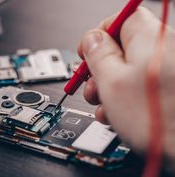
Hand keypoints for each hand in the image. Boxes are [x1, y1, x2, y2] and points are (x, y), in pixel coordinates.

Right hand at [78, 7, 174, 166]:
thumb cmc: (158, 120)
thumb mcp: (112, 81)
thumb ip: (97, 54)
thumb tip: (91, 40)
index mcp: (150, 38)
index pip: (118, 20)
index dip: (97, 34)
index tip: (85, 50)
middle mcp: (163, 50)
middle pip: (121, 48)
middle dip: (99, 67)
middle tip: (90, 83)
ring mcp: (167, 71)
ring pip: (127, 70)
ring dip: (108, 87)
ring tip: (101, 104)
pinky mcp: (167, 90)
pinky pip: (139, 85)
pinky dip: (123, 96)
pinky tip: (114, 112)